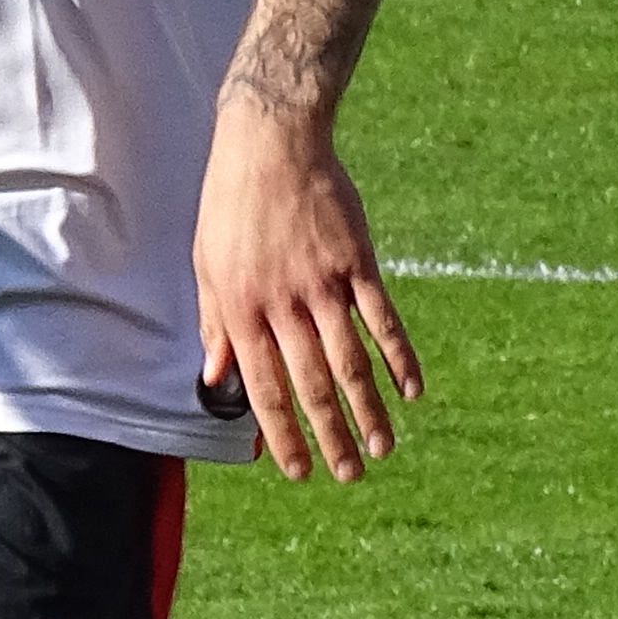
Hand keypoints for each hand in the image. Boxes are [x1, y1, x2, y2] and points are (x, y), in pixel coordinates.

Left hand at [192, 89, 419, 484]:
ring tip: (383, 448)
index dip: (281, 434)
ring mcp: (322, 283)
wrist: (269, 142)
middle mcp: (281, 303)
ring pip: (350, 360)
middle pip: (311, 384)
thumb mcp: (206, 265)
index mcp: (240, 309)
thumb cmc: (231, 206)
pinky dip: (399, 356)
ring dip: (368, 410)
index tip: (296, 471)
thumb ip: (214, 324)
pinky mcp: (356, 261)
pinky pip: (381, 318)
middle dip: (330, 436)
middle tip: (350, 476)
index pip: (262, 388)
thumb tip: (215, 378)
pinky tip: (412, 390)